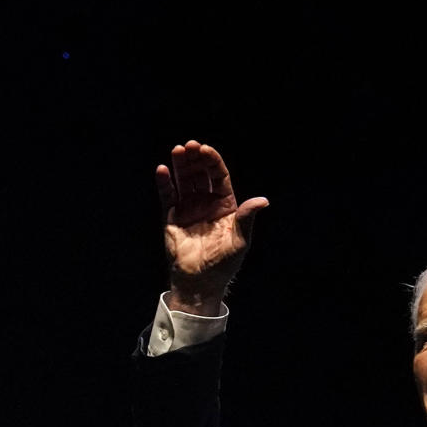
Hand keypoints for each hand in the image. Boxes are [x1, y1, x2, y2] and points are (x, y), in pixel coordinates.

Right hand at [156, 140, 268, 315]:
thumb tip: (263, 200)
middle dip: (196, 159)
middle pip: (200, 174)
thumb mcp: (240, 240)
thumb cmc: (224, 262)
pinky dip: (164, 182)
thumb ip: (247, 217)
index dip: (212, 162)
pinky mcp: (171, 216)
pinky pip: (167, 195)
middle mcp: (206, 202)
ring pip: (183, 180)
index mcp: (224, 204)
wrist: (200, 281)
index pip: (219, 176)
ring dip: (180, 165)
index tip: (206, 150)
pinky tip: (163, 169)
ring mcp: (188, 208)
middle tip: (190, 146)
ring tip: (178, 150)